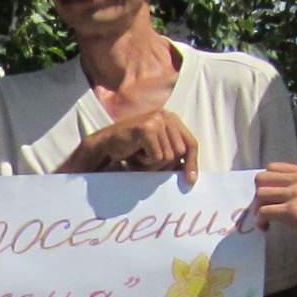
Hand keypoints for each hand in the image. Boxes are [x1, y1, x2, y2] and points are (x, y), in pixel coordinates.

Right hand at [68, 108, 198, 180]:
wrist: (105, 146)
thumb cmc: (131, 150)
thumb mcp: (157, 151)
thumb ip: (173, 156)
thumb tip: (190, 175)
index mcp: (172, 119)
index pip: (191, 143)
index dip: (192, 162)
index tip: (190, 180)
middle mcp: (167, 115)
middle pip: (180, 152)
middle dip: (166, 165)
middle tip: (147, 164)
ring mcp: (157, 120)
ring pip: (169, 157)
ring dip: (153, 164)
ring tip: (140, 157)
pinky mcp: (148, 128)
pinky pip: (157, 157)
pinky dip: (145, 162)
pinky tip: (135, 154)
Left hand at [254, 162, 296, 245]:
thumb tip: (273, 191)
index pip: (273, 167)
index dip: (266, 182)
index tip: (268, 196)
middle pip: (262, 178)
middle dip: (258, 194)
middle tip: (262, 207)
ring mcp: (296, 193)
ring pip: (261, 194)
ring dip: (257, 209)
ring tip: (265, 220)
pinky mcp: (292, 209)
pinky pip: (264, 211)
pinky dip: (260, 221)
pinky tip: (266, 227)